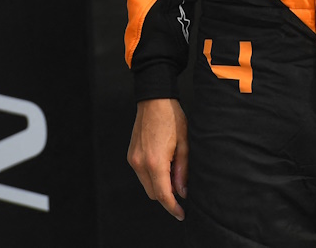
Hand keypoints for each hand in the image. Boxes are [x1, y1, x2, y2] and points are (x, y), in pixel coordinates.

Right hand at [128, 98, 187, 220]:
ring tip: (173, 168)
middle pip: (153, 193)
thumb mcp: (184, 144)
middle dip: (167, 195)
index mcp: (155, 162)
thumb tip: (183, 192)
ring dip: (159, 185)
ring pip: (147, 185)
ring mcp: (133, 159)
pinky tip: (164, 162)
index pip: (163, 195)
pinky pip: (142, 174)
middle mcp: (140, 163)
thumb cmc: (172, 118)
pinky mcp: (131, 155)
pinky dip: (153, 175)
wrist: (154, 100)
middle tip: (182, 185)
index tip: (181, 214)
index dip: (173, 207)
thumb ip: (182, 170)